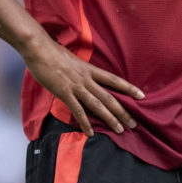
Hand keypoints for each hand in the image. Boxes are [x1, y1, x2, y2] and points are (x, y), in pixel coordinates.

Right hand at [23, 38, 144, 136]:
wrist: (40, 50)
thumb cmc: (54, 53)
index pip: (114, 80)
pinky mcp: (64, 93)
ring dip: (109, 119)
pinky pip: (78, 111)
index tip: (141, 96)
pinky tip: (90, 133)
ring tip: (119, 130)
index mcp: (90, 69)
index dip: (128, 88)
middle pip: (109, 96)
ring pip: (97, 105)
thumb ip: (81, 70)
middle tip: (134, 123)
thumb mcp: (73, 59)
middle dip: (123, 111)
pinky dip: (85, 123)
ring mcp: (76, 86)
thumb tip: (85, 75)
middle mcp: (86, 78)